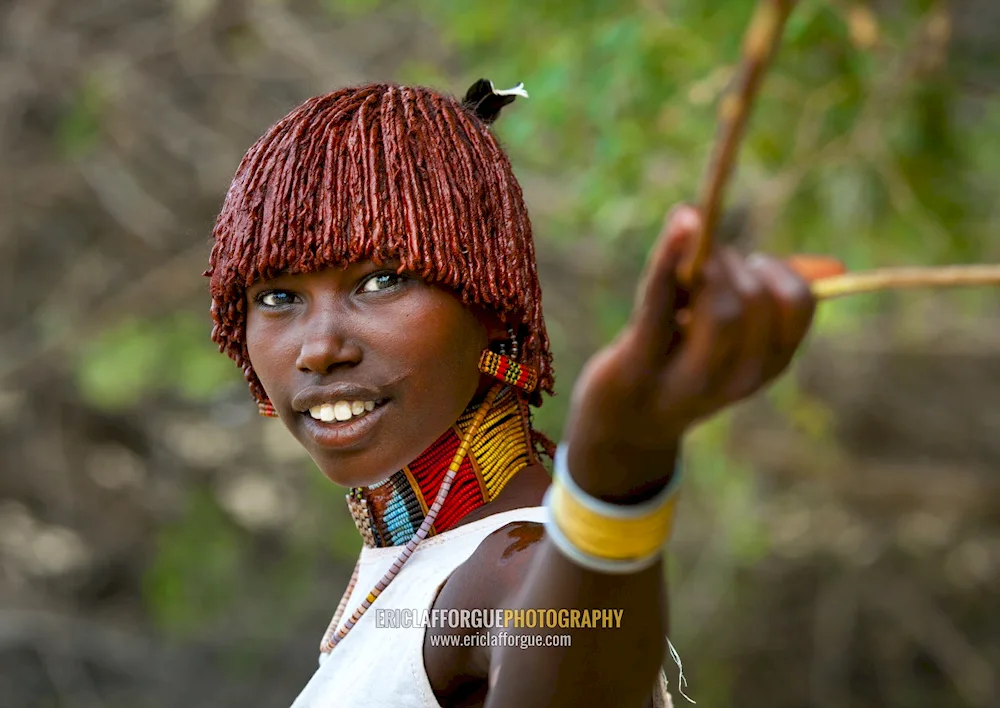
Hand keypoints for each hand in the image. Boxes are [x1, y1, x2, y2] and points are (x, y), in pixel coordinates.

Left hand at [561, 205, 843, 501]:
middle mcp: (736, 379)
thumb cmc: (682, 358)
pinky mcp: (638, 364)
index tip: (750, 264)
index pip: (797, 304)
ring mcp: (687, 379)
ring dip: (705, 265)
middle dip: (732, 263)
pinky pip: (659, 303)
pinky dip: (669, 257)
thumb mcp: (732, 329)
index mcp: (767, 364)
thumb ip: (770, 294)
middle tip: (706, 260)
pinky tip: (681, 222)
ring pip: (720, 310)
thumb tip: (837, 267)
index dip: (776, 268)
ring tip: (685, 267)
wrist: (624, 421)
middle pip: (756, 302)